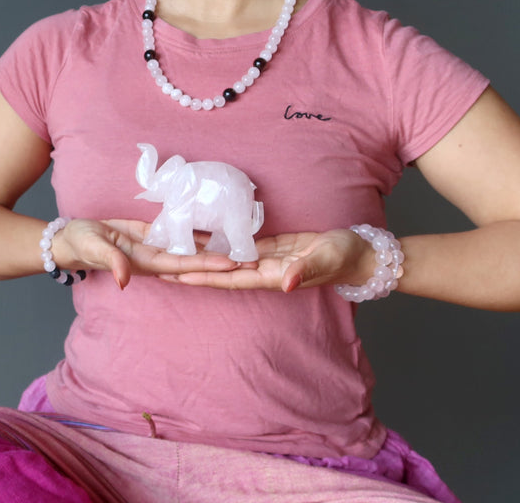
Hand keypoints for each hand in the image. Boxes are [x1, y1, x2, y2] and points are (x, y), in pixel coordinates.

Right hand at [53, 218, 239, 289]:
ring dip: (218, 249)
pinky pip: (182, 235)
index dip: (208, 264)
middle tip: (253, 261)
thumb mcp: (94, 249)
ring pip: (193, 250)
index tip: (233, 265)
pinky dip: (201, 234)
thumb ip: (110, 262)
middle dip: (223, 263)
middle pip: (196, 262)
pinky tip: (221, 229)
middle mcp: (157, 258)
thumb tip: (124, 281)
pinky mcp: (154, 235)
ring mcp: (157, 248)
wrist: (72, 238)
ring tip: (246, 247)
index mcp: (146, 264)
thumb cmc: (81, 243)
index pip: (184, 265)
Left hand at [162, 229, 373, 291]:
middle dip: (191, 270)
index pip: (229, 279)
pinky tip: (202, 234)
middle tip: (160, 264)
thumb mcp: (326, 261)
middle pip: (220, 272)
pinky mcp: (271, 247)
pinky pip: (239, 245)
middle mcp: (263, 271)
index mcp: (272, 277)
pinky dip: (221, 241)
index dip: (202, 278)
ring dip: (201, 255)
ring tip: (173, 247)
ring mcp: (265, 259)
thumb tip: (284, 284)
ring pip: (226, 258)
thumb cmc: (344, 257)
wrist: (359, 253)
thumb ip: (305, 272)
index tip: (175, 276)